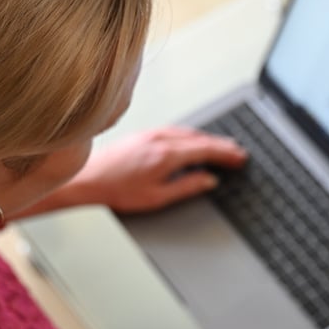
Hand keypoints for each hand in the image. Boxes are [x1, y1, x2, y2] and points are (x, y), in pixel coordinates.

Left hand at [68, 126, 246, 212]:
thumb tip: (208, 181)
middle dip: (221, 145)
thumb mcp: (157, 197)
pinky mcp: (143, 134)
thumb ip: (187, 187)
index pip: (205, 150)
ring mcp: (151, 134)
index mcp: (167, 155)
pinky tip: (192, 141)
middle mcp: (160, 139)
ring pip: (188, 132)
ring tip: (221, 146)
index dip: (225, 154)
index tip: (239, 157)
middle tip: (237, 152)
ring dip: (207, 139)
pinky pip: (175, 130)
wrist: (88, 178)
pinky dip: (191, 135)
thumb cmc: (117, 190)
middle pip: (200, 139)